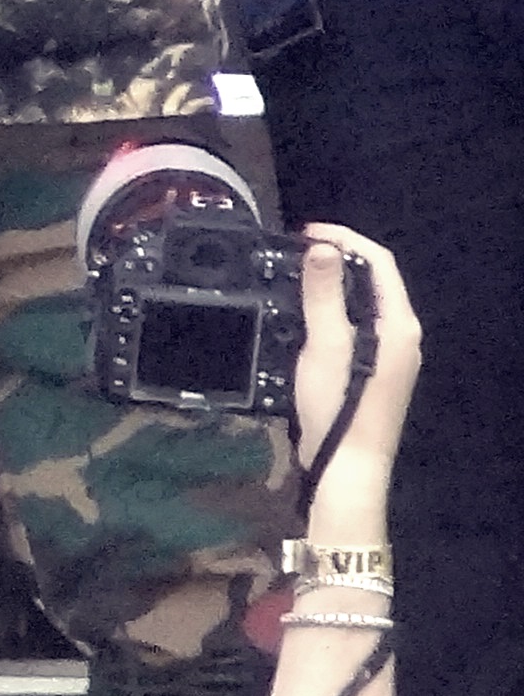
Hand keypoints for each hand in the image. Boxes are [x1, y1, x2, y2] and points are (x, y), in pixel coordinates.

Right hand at [293, 217, 419, 485]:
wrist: (347, 463)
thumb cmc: (338, 402)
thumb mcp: (324, 343)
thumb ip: (323, 294)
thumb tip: (321, 247)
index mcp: (398, 324)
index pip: (379, 263)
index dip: (343, 238)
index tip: (303, 232)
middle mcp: (402, 335)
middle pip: (373, 280)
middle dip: (336, 257)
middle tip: (293, 250)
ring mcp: (390, 354)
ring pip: (363, 302)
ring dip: (332, 283)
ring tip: (294, 274)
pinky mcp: (374, 368)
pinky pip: (356, 323)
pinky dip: (332, 308)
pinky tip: (304, 313)